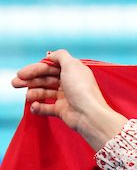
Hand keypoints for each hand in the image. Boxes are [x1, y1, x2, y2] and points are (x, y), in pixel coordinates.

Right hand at [11, 49, 127, 150]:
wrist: (89, 115)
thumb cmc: (81, 89)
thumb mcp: (72, 65)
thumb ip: (60, 56)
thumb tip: (50, 54)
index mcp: (72, 72)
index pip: (49, 67)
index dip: (35, 69)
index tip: (22, 73)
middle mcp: (69, 83)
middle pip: (45, 79)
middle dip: (29, 80)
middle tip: (15, 83)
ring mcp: (66, 97)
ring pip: (44, 93)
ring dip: (33, 93)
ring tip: (28, 97)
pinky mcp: (62, 111)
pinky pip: (46, 108)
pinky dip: (39, 107)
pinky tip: (34, 106)